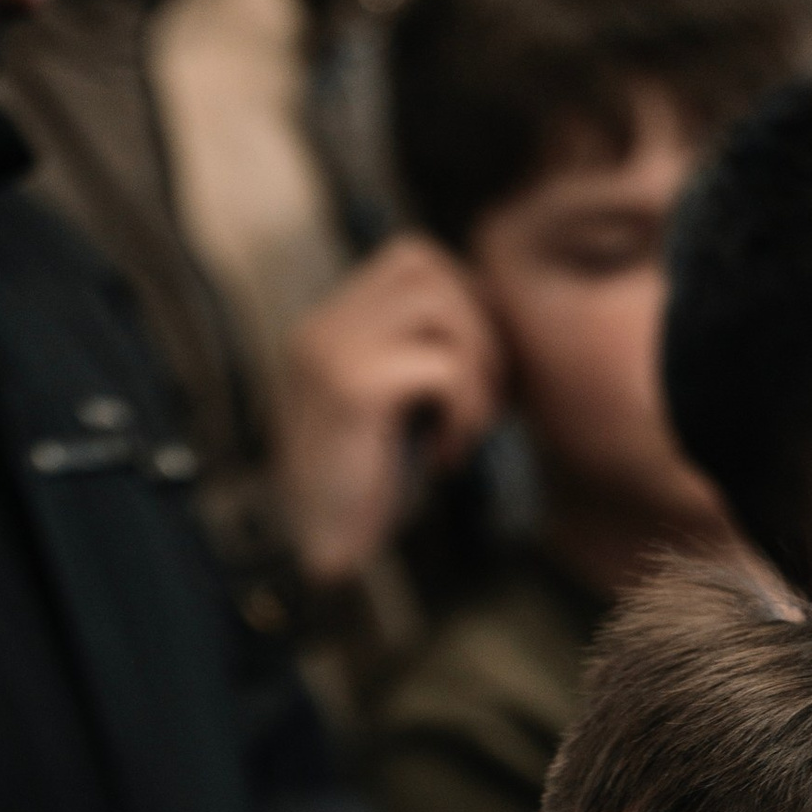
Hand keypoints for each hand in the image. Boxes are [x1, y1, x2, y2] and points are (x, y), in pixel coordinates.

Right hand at [273, 239, 504, 586]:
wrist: (320, 553)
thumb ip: (418, 354)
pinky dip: (463, 409)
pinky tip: (446, 455)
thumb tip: (491, 315)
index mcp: (327, 326)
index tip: (476, 366)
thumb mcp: (394, 408)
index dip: (461, 299)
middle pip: (425, 263)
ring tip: (466, 422)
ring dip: (474, 362)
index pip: (410, 258)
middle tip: (481, 394)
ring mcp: (332, 351)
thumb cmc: (365, 490)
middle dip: (474, 322)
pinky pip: (442, 366)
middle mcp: (323, 327)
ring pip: (438, 302)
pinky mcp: (354, 388)